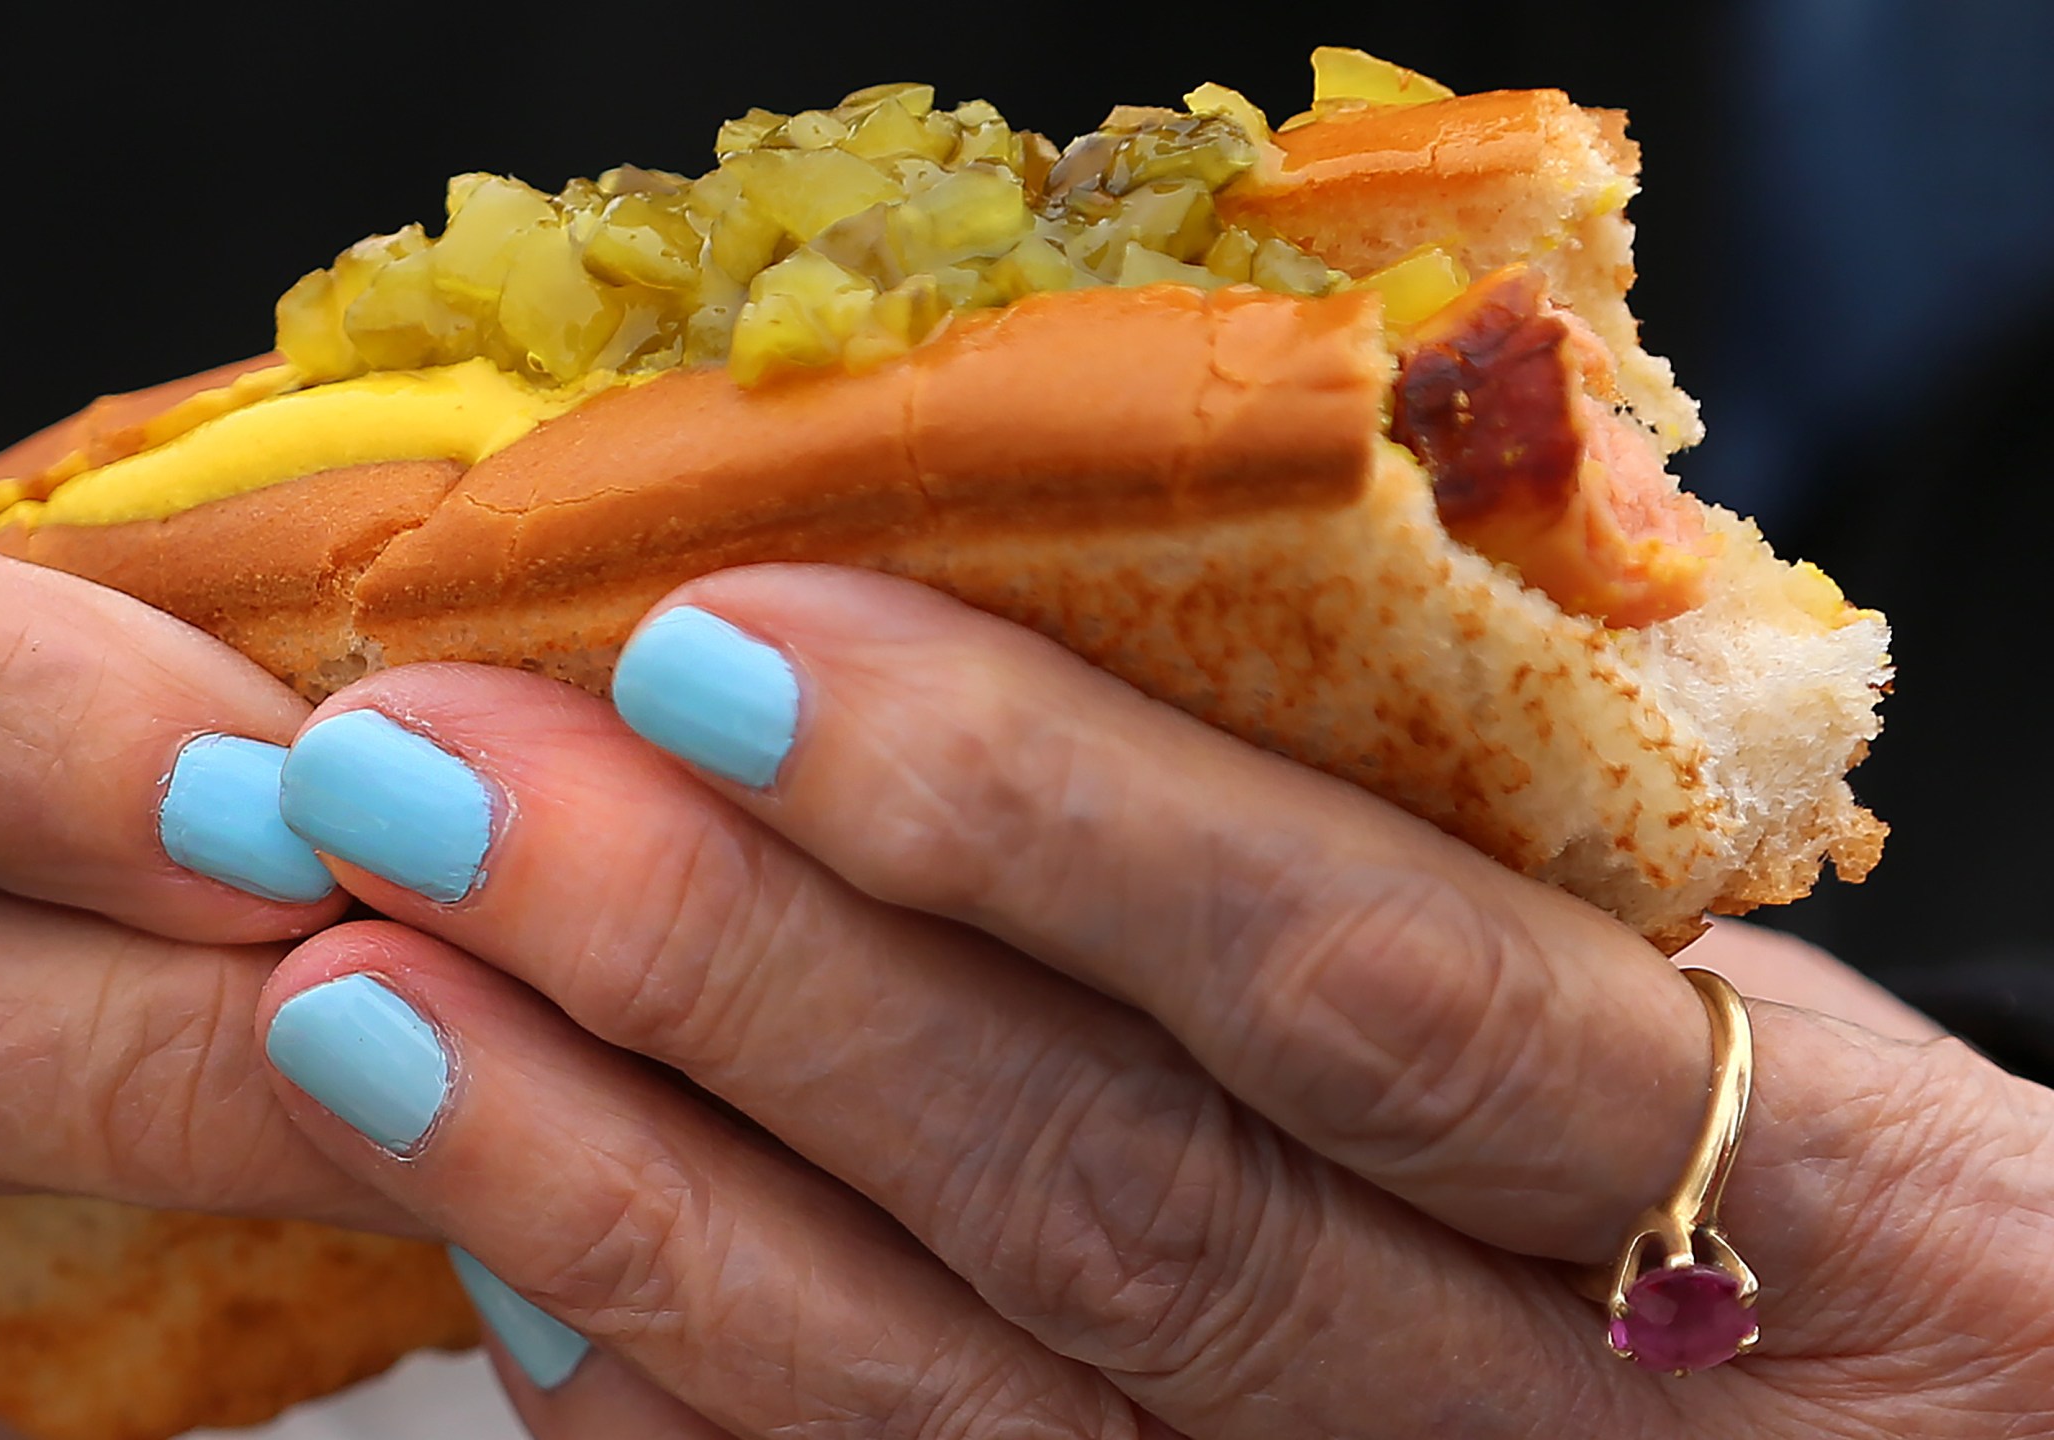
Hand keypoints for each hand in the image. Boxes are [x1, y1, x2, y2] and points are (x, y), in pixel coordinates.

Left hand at [252, 566, 2051, 1437]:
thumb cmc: (1851, 1229)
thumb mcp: (1746, 1014)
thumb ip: (1466, 880)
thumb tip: (1031, 639)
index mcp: (1801, 1214)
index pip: (1360, 986)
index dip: (1028, 815)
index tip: (725, 640)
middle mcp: (1572, 1437)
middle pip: (1109, 1210)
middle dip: (732, 980)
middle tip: (430, 784)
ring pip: (973, 1418)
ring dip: (636, 1200)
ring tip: (378, 1004)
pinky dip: (694, 1413)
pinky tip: (512, 1260)